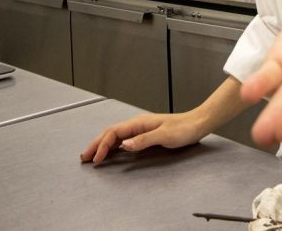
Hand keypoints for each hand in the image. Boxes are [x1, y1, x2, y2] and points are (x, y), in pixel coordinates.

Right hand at [79, 111, 206, 163]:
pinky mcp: (145, 134)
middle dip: (96, 144)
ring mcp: (141, 129)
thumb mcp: (164, 135)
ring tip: (92, 155)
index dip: (102, 145)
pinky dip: (113, 146)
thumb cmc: (184, 128)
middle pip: (110, 133)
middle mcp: (137, 124)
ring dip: (102, 145)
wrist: (197, 124)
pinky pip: (124, 139)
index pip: (114, 133)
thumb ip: (144, 140)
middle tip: (84, 157)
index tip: (96, 159)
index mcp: (139, 122)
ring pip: (116, 136)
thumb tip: (124, 145)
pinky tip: (111, 152)